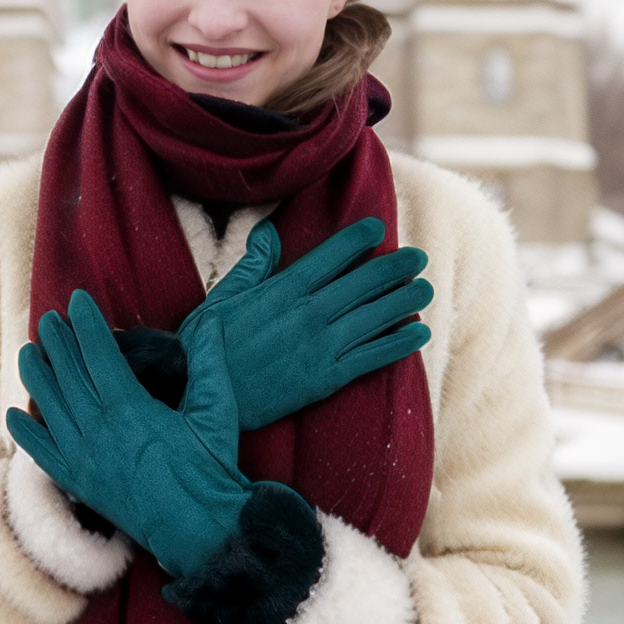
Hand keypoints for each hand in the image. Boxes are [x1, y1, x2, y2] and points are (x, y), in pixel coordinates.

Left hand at [7, 290, 304, 578]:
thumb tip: (210, 323)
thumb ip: (209, 363)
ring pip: (51, 409)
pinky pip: (44, 456)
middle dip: (58, 343)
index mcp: (132, 410)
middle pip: (69, 376)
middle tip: (48, 318)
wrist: (201, 530)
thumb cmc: (211, 471)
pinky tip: (14, 414)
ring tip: (28, 351)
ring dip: (37, 377)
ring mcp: (86, 460)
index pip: (100, 355)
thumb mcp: (216, 412)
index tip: (77, 301)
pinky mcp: (82, 486)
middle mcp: (101, 432)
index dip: (87, 325)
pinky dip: (26, 434)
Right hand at [177, 218, 432, 429]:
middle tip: (418, 257)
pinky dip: (399, 344)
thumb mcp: (222, 296)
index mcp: (282, 290)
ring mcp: (319, 348)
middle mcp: (307, 315)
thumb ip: (253, 264)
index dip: (357, 240)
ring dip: (404, 301)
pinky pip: (371, 358)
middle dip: (394, 268)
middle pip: (362, 284)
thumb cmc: (205, 346)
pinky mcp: (324, 380)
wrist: (198, 395)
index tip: (378, 228)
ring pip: (374, 318)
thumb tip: (269, 231)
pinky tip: (418, 333)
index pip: (330, 256)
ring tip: (425, 288)